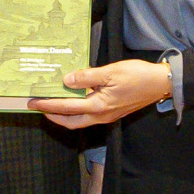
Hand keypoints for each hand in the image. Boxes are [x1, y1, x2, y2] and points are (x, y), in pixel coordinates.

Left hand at [35, 58, 173, 131]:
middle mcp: (101, 116)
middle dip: (52, 115)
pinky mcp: (112, 112)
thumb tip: (66, 81)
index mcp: (98, 106)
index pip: (66, 108)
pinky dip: (76, 110)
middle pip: (70, 121)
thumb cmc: (138, 76)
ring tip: (51, 103)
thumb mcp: (110, 72)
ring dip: (63, 114)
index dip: (47, 105)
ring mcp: (107, 116)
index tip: (33, 102)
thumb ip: (87, 77)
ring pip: (79, 120)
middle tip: (37, 106)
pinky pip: (88, 115)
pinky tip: (73, 99)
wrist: (161, 84)